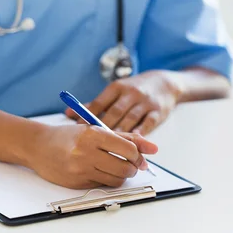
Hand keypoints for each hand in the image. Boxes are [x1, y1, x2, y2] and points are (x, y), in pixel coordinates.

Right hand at [28, 125, 157, 188]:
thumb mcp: (96, 130)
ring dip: (121, 176)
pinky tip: (98, 171)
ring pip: (116, 180)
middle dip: (132, 168)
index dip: (137, 155)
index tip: (137, 155)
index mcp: (93, 134)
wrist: (38, 146)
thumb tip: (153, 148)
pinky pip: (102, 186)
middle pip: (125, 167)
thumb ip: (125, 137)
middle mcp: (86, 152)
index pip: (128, 148)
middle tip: (130, 164)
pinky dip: (106, 180)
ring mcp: (80, 170)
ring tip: (115, 167)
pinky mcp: (77, 183)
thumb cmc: (68, 136)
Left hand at [66, 71, 181, 134]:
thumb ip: (95, 104)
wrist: (165, 83)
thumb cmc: (134, 89)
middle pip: (114, 112)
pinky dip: (139, 134)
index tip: (78, 130)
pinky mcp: (158, 112)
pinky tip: (131, 145)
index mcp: (117, 87)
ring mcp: (145, 102)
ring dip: (119, 134)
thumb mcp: (116, 91)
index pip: (100, 102)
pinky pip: (147, 124)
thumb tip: (68, 113)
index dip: (88, 116)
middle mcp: (131, 93)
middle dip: (102, 128)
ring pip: (130, 119)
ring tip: (108, 149)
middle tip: (91, 144)